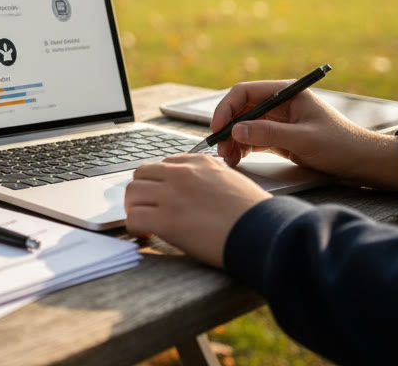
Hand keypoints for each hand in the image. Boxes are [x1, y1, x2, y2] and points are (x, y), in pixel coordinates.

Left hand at [124, 154, 269, 267]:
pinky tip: (145, 234)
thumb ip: (210, 179)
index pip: (164, 164)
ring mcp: (172, 195)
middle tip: (147, 209)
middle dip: (141, 192)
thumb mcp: (234, 182)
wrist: (264, 232)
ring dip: (135, 207)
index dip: (159, 183)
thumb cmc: (256, 214)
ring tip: (145, 222)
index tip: (161, 196)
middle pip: (141, 174)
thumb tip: (196, 191)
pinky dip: (134, 226)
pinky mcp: (167, 219)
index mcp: (199, 162)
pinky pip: (134, 217)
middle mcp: (182, 174)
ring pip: (132, 193)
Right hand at [212, 81, 397, 189]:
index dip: (227, 108)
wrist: (363, 164)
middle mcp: (280, 104)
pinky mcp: (280, 137)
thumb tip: (236, 130)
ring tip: (228, 158)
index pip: (245, 92)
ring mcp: (279, 121)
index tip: (218, 127)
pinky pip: (253, 139)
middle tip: (219, 148)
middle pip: (241, 110)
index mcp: (287, 93)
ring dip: (233, 140)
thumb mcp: (303, 139)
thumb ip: (268, 134)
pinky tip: (236, 159)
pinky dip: (242, 148)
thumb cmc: (341, 145)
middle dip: (228, 128)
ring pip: (244, 126)